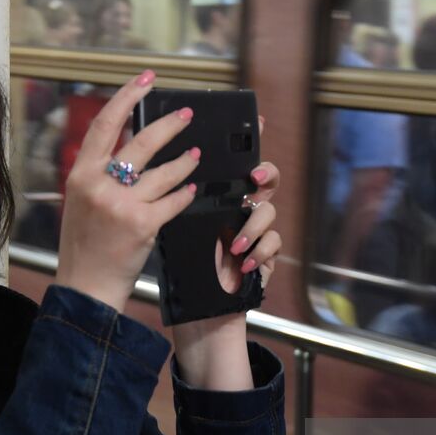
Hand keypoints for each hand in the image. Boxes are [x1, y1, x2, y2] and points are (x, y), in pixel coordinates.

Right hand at [54, 70, 199, 311]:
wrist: (85, 285)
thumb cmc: (85, 243)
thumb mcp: (82, 200)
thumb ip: (100, 173)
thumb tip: (131, 146)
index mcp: (81, 173)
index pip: (105, 123)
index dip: (127, 96)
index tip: (146, 79)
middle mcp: (98, 185)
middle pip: (142, 141)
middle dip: (170, 124)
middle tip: (187, 114)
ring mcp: (121, 204)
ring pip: (165, 172)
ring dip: (185, 162)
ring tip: (196, 156)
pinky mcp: (142, 224)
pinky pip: (173, 201)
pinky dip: (184, 194)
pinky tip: (191, 190)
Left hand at [169, 116, 281, 319]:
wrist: (197, 312)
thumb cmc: (183, 270)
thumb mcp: (175, 228)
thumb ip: (176, 199)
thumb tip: (161, 164)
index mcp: (218, 197)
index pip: (235, 162)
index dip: (251, 140)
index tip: (259, 121)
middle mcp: (240, 208)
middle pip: (267, 178)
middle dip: (267, 173)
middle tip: (255, 177)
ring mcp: (257, 231)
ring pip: (269, 210)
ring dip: (253, 225)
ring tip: (234, 243)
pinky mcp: (267, 255)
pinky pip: (274, 242)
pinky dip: (260, 252)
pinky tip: (243, 262)